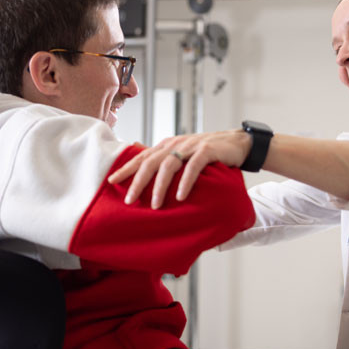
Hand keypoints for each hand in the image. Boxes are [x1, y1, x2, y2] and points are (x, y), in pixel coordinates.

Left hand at [108, 130, 251, 208]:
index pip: (141, 157)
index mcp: (167, 146)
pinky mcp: (207, 150)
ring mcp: (191, 146)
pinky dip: (185, 182)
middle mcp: (175, 144)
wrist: (237, 143)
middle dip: (137, 182)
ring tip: (155, 205)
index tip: (111, 181)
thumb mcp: (183, 155)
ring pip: (169, 165)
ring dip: (160, 186)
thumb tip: (146, 175)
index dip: (126, 168)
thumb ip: (166, 162)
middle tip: (129, 201)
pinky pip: (193, 166)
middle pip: (150, 162)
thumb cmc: (207, 153)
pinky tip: (180, 196)